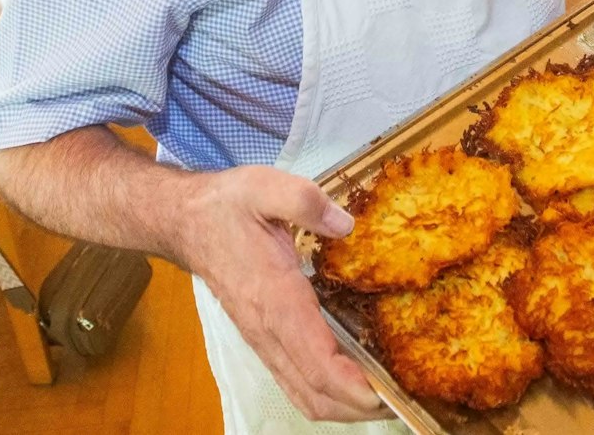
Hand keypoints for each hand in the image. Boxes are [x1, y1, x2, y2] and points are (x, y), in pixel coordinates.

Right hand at [183, 167, 386, 421]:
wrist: (188, 222)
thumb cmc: (227, 207)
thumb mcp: (265, 187)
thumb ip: (304, 201)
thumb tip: (346, 224)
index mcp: (276, 300)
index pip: (316, 363)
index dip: (353, 387)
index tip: (388, 394)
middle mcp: (269, 331)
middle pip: (316, 393)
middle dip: (360, 407)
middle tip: (405, 398)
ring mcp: (264, 340)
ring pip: (305, 395)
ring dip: (345, 407)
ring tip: (388, 395)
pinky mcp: (264, 339)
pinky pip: (297, 383)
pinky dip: (328, 394)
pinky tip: (355, 382)